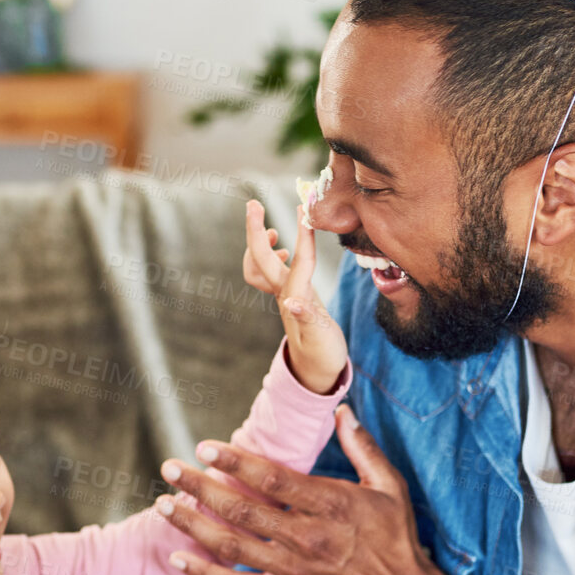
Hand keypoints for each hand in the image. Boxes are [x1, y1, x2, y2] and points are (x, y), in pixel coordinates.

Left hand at [160, 406, 448, 574]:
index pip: (271, 478)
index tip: (205, 446)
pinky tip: (177, 557)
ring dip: (192, 523)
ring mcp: (293, 570)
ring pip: (230, 545)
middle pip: (241, 509)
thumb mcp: (390, 488)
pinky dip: (203, 572)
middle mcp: (307, 537)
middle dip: (199, 486)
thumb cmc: (398, 541)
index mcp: (330, 505)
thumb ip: (363, 448)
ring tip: (162, 505)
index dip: (234, 460)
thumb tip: (340, 411)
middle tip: (169, 467)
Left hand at [243, 198, 347, 394]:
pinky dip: (272, 255)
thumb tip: (293, 302)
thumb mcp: (320, 338)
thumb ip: (309, 319)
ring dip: (259, 243)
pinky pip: (271, 271)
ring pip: (260, 266)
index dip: (303, 235)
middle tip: (253, 204)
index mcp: (297, 297)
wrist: (315, 370)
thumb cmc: (321, 355)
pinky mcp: (289, 296)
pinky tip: (283, 250)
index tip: (304, 208)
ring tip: (271, 229)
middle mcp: (286, 293)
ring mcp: (285, 294)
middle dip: (255, 230)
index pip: (299, 260)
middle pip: (262, 258)